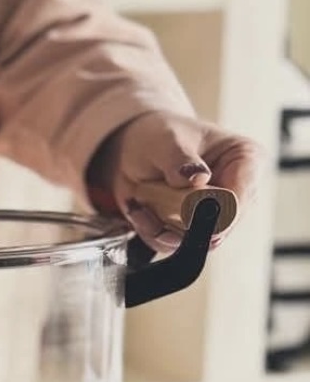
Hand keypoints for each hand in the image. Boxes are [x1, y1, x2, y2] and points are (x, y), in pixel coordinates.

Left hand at [86, 111, 263, 253]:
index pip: (241, 198)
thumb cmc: (158, 135)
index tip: (188, 211)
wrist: (134, 148)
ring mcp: (214, 215)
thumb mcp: (166, 140)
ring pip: (194, 242)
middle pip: (219, 228)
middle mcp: (235, 192)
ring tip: (141, 202)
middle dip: (180, 222)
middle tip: (152, 200)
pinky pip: (173, 245)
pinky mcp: (191, 230)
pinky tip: (140, 211)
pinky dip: (151, 233)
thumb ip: (181, 160)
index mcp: (246, 161)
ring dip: (161, 228)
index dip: (216, 214)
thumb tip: (198, 178)